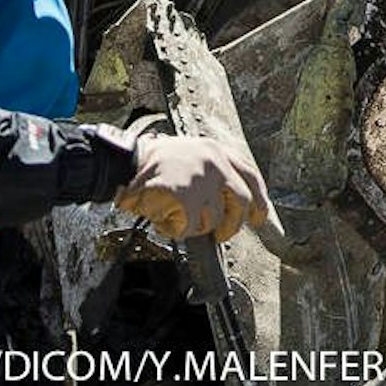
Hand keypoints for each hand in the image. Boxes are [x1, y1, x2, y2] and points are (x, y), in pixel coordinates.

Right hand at [113, 133, 279, 240]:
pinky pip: (190, 227)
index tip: (260, 218)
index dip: (260, 200)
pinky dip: (176, 229)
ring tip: (175, 214)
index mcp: (217, 150)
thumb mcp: (192, 155)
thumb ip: (214, 172)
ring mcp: (202, 179)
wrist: (125, 161)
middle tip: (222, 235)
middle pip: (240, 201)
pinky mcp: (186, 196)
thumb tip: (233, 205)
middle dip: (233, 224)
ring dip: (195, 225)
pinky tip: (163, 218)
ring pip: (213, 218)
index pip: (250, 175)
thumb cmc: (154, 163)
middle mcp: (215, 162)